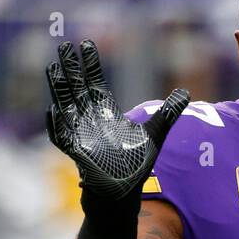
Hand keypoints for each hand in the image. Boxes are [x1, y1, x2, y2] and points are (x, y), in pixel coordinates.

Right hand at [45, 39, 188, 199]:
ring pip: (66, 107)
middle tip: (65, 46)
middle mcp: (90, 121)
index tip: (86, 43)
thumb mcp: (155, 135)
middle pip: (77, 89)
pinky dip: (56, 126)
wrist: (123, 194)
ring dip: (59, 89)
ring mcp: (80, 136)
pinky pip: (61, 138)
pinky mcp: (76, 154)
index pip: (95, 83)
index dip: (91, 64)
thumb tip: (186, 92)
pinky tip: (52, 111)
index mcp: (106, 114)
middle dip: (71, 69)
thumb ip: (168, 113)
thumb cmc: (135, 166)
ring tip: (53, 68)